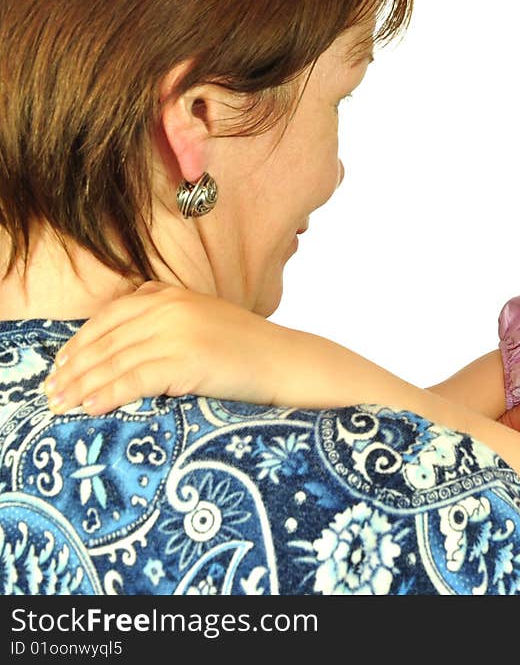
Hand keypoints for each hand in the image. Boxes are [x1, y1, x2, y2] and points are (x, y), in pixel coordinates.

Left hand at [42, 281, 281, 414]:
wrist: (284, 361)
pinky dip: (108, 395)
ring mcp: (177, 332)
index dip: (80, 342)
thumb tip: (124, 349)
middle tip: (50, 392)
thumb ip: (165, 322)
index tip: (62, 365)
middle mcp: (169, 308)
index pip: (110, 317)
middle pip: (106, 341)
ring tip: (61, 406)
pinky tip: (91, 408)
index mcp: (170, 295)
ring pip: (115, 362)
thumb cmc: (246, 349)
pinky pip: (134, 380)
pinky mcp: (185, 359)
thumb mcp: (201, 321)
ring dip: (82, 386)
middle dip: (74, 369)